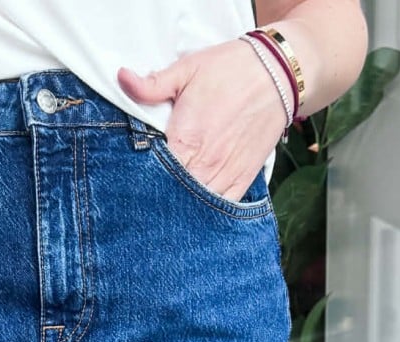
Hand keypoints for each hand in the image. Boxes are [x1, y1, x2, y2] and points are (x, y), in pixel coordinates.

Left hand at [118, 40, 286, 202]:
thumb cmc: (229, 70)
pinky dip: (206, 214)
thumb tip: (121, 78)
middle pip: (170, 196)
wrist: (277, 73)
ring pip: (194, 209)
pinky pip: (221, 210)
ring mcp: (224, 176)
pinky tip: (195, 212)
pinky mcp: (242, 181)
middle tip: (145, 199)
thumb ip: (152, 84)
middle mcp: (203, 165)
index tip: (131, 179)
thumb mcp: (187, 69)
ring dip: (180, 209)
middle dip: (157, 197)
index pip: (151, 173)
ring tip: (167, 210)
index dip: (139, 179)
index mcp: (184, 140)